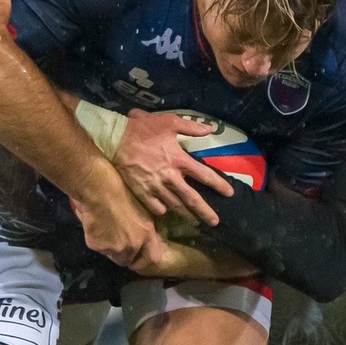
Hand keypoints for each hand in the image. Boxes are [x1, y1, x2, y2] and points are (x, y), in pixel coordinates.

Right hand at [72, 188, 161, 271]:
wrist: (100, 190)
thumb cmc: (122, 192)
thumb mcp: (143, 210)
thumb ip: (145, 229)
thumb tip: (144, 240)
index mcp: (147, 234)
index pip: (152, 258)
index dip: (143, 261)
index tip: (137, 260)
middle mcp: (133, 245)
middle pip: (127, 260)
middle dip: (122, 254)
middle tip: (115, 241)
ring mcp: (114, 248)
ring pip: (111, 255)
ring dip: (109, 247)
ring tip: (105, 229)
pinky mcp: (98, 246)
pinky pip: (98, 248)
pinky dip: (96, 241)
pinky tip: (96, 226)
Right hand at [114, 109, 232, 225]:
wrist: (116, 139)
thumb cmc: (143, 129)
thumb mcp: (169, 122)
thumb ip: (191, 127)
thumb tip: (210, 129)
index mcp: (179, 160)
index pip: (204, 175)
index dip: (219, 184)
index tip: (229, 193)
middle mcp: (170, 177)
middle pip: (191, 198)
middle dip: (204, 212)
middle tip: (215, 222)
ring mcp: (155, 187)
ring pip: (175, 205)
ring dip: (185, 214)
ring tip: (194, 221)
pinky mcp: (142, 192)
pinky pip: (156, 208)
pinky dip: (163, 210)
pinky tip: (166, 210)